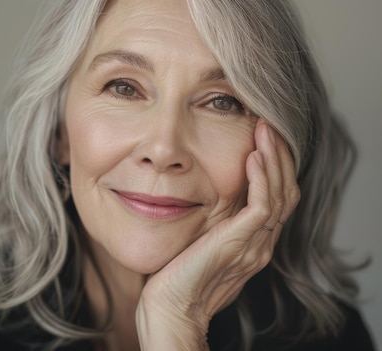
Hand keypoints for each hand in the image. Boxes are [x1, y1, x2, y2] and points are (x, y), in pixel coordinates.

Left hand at [135, 119, 300, 349]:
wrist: (169, 308)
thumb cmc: (175, 276)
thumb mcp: (198, 242)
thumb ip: (211, 224)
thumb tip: (202, 197)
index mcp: (253, 242)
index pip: (276, 198)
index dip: (275, 167)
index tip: (261, 137)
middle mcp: (260, 243)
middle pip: (285, 192)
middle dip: (279, 156)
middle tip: (268, 125)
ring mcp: (254, 245)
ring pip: (279, 195)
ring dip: (274, 159)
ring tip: (264, 130)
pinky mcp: (240, 245)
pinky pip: (262, 207)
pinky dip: (261, 180)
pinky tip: (253, 157)